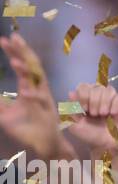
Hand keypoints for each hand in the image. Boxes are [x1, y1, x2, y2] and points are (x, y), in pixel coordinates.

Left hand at [0, 33, 69, 161]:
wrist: (44, 145)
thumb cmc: (28, 128)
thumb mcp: (5, 114)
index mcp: (32, 86)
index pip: (23, 65)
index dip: (15, 52)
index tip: (6, 39)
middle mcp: (39, 88)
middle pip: (32, 65)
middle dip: (23, 52)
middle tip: (13, 38)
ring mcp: (44, 99)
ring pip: (38, 81)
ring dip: (26, 71)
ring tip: (14, 61)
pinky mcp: (46, 112)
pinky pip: (40, 101)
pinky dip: (33, 95)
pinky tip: (24, 91)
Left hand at [66, 82, 117, 158]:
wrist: (104, 145)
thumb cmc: (88, 135)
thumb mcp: (73, 124)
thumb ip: (70, 109)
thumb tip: (71, 93)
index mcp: (84, 99)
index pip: (83, 86)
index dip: (83, 95)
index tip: (83, 110)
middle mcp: (97, 96)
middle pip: (96, 86)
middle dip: (94, 101)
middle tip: (94, 115)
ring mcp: (110, 99)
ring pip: (109, 89)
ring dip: (104, 103)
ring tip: (103, 115)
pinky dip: (115, 106)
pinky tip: (113, 114)